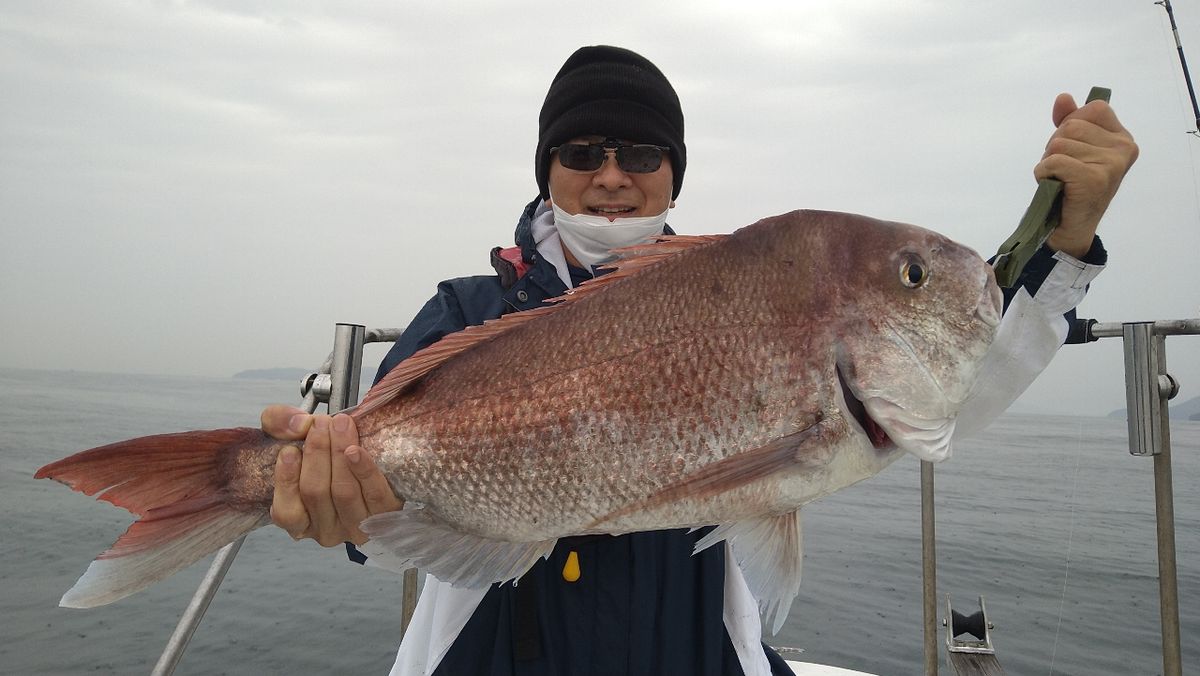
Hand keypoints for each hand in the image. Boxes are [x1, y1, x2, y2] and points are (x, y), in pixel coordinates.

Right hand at [261, 404, 403, 546]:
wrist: (370, 453)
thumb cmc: (322, 450)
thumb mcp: (291, 435)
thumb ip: (278, 422)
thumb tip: (297, 424)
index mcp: (298, 521)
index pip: (287, 512)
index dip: (286, 480)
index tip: (290, 450)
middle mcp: (325, 531)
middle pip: (316, 493)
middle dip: (317, 454)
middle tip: (321, 423)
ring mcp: (356, 526)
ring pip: (344, 492)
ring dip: (339, 454)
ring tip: (340, 425)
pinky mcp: (385, 515)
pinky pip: (374, 494)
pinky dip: (364, 470)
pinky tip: (357, 450)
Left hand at [1035, 93, 1138, 257]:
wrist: (1069, 227)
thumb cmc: (1071, 186)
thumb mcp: (1073, 148)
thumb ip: (1070, 120)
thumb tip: (1063, 97)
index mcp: (1122, 138)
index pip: (1093, 109)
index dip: (1072, 124)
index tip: (1074, 149)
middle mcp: (1123, 148)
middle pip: (1071, 125)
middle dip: (1056, 146)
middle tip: (1063, 170)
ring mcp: (1111, 164)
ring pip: (1059, 144)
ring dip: (1048, 162)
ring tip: (1060, 180)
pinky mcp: (1094, 179)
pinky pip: (1054, 161)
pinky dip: (1044, 173)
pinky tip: (1055, 187)